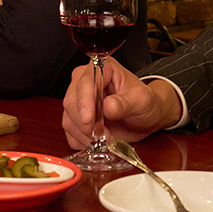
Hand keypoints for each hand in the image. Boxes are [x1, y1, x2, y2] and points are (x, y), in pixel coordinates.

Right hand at [60, 57, 180, 148]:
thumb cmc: (144, 103)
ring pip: (68, 120)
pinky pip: (70, 133)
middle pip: (71, 102)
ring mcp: (78, 100)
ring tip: (106, 138)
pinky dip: (83, 141)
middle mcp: (85, 81)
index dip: (84, 102)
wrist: (144, 118)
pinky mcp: (76, 118)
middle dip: (86, 124)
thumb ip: (125, 103)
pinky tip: (97, 142)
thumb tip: (108, 106)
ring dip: (85, 135)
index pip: (85, 82)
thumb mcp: (142, 100)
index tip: (89, 120)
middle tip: (105, 135)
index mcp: (103, 69)